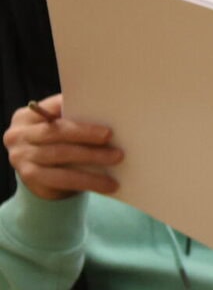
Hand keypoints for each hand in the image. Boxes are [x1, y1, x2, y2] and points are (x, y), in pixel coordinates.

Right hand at [4, 95, 120, 200]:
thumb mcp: (59, 129)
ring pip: (60, 155)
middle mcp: (19, 134)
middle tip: (110, 136)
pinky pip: (62, 178)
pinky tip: (106, 184)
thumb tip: (110, 114)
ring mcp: (21, 156)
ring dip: (91, 157)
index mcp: (27, 116)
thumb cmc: (57, 144)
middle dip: (85, 133)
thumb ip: (73, 120)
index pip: (52, 107)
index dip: (74, 107)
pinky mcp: (30, 176)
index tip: (97, 106)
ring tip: (116, 158)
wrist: (40, 176)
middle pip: (56, 132)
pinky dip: (87, 181)